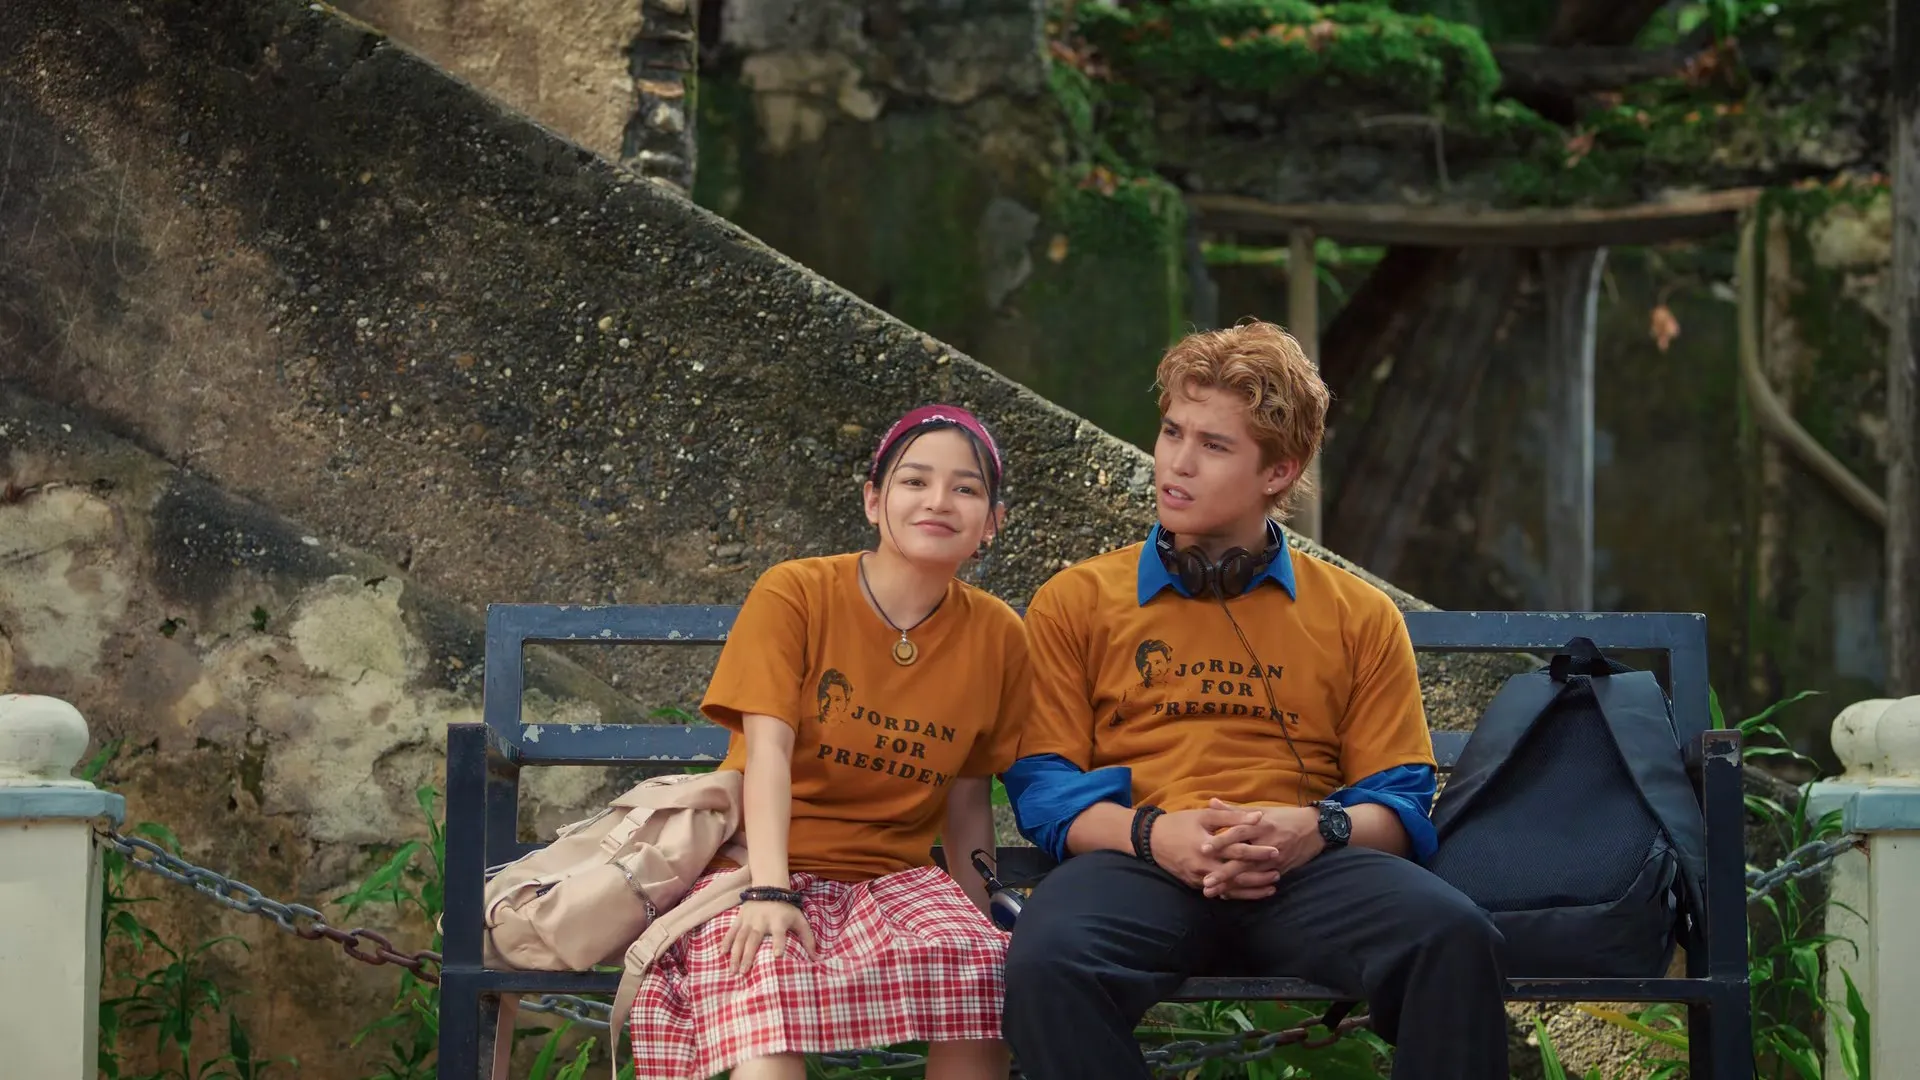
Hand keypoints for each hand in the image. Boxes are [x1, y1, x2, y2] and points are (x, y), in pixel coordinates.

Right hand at [722, 899, 816, 974]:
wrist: (769, 887)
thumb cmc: (787, 908)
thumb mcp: (800, 920)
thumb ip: (808, 939)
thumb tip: (816, 959)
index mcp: (778, 920)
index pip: (779, 933)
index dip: (779, 943)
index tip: (777, 956)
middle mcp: (762, 920)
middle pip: (754, 939)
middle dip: (748, 955)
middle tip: (744, 972)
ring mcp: (749, 919)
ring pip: (740, 938)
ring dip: (735, 954)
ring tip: (733, 971)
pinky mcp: (740, 918)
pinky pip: (731, 931)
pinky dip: (726, 942)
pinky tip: (721, 955)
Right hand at [1149, 808, 1276, 890]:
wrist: (1151, 840)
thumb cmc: (1179, 823)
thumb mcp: (1204, 815)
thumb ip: (1231, 816)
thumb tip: (1258, 816)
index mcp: (1207, 846)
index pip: (1237, 850)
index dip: (1257, 851)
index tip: (1276, 851)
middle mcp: (1204, 865)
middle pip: (1237, 874)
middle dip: (1259, 875)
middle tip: (1278, 873)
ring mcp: (1199, 878)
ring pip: (1230, 888)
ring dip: (1251, 889)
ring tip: (1271, 887)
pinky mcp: (1196, 885)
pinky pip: (1220, 892)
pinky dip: (1237, 894)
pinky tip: (1250, 893)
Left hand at [1197, 800, 1324, 896]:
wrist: (1316, 828)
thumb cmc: (1285, 817)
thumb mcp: (1261, 810)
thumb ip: (1234, 810)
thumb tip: (1210, 802)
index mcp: (1261, 825)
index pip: (1238, 833)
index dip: (1221, 841)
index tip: (1202, 849)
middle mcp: (1268, 843)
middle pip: (1243, 860)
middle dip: (1223, 872)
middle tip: (1205, 882)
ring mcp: (1276, 859)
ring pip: (1251, 875)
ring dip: (1232, 885)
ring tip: (1214, 893)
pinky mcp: (1281, 870)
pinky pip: (1262, 882)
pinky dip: (1246, 889)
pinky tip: (1231, 894)